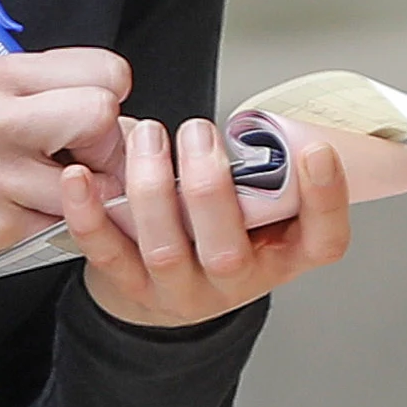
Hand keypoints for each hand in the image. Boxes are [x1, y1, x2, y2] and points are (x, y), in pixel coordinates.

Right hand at [0, 49, 138, 275]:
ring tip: (48, 190)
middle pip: (100, 116)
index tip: (86, 120)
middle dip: (103, 145)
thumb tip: (128, 115)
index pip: (105, 71)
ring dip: (86, 195)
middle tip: (77, 160)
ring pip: (93, 181)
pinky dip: (62, 226)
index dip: (108, 98)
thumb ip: (54, 90)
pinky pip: (70, 226)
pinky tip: (33, 216)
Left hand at [64, 112, 376, 330]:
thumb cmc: (218, 230)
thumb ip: (267, 173)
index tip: (315, 150)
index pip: (322, 241)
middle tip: (198, 131)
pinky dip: (90, 213)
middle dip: (210, 184)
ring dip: (154, 187)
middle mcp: (234, 281)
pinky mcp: (130, 286)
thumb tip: (266, 116)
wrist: (166, 288)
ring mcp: (181, 290)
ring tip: (149, 136)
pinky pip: (107, 253)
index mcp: (282, 256)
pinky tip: (81, 179)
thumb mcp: (260, 207)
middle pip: (228, 249)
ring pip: (167, 249)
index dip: (325, 199)